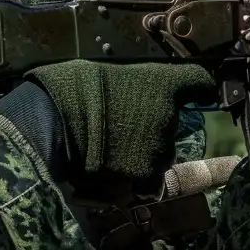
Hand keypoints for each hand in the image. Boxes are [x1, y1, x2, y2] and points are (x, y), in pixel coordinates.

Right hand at [28, 59, 216, 182]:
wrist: (51, 126)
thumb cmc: (68, 88)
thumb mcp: (99, 69)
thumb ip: (126, 82)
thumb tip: (129, 88)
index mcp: (162, 83)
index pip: (199, 83)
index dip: (199, 87)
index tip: (199, 92)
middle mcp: (170, 116)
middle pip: (170, 122)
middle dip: (149, 123)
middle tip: (118, 120)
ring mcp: (161, 150)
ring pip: (158, 154)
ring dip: (141, 151)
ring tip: (108, 146)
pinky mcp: (146, 178)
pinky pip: (146, 181)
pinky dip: (132, 178)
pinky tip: (109, 168)